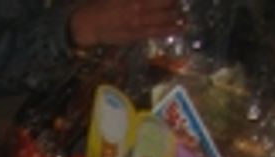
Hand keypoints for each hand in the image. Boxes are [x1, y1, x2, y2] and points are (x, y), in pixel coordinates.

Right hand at [67, 0, 185, 50]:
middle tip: (184, 4)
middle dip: (175, 3)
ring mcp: (137, 23)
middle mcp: (138, 8)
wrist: (88, 24)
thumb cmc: (102, 3)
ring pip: (161, 19)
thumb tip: (150, 0)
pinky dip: (167, 30)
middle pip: (163, 4)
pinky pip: (154, 33)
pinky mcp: (135, 35)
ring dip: (176, 18)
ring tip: (186, 17)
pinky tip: (177, 29)